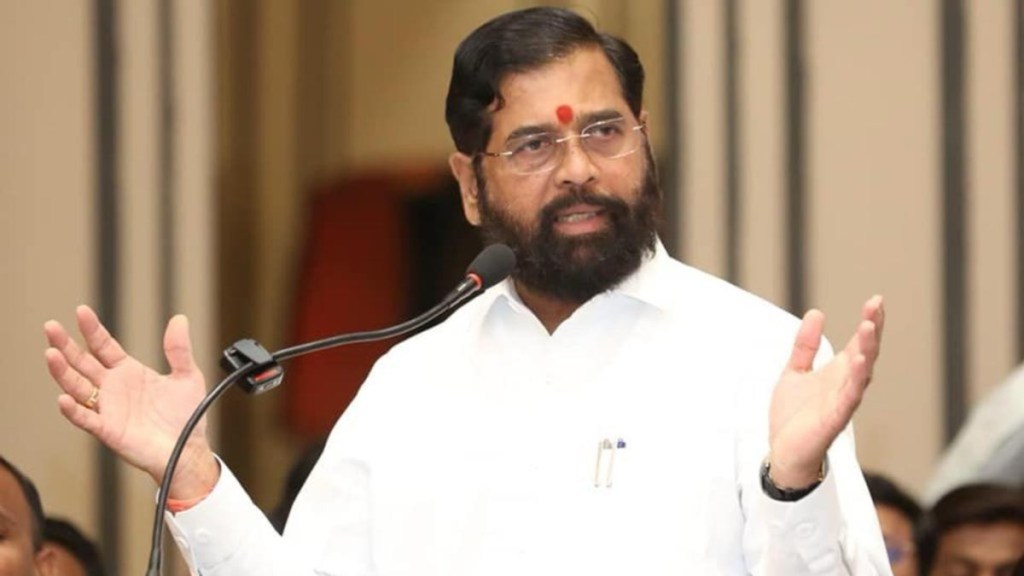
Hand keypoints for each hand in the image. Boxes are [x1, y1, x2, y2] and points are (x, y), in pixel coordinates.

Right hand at [43, 305, 218, 498]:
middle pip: (83, 363)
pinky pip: (86, 419)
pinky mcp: (109, 431)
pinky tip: (64, 398)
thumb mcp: (187, 376)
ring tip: (51, 354)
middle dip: (66, 345)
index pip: (104, 346)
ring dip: (63, 372)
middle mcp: (114, 388)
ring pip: (78, 388)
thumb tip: (179, 319)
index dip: (92, 330)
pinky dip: (74, 410)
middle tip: (50, 327)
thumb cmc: (186, 417)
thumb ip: (179, 349)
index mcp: (129, 372)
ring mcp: (108, 409)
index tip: (81, 311)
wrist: (189, 450)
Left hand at [767, 296, 884, 488]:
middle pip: (866, 353)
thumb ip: (805, 345)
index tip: (876, 300)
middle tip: (876, 307)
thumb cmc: (794, 415)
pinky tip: (860, 363)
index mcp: (839, 372)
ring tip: (869, 327)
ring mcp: (843, 401)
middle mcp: (846, 384)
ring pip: (862, 373)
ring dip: (867, 350)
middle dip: (872, 330)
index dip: (870, 322)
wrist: (783, 450)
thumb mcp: (795, 370)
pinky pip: (850, 397)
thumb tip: (816, 313)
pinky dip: (856, 380)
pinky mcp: (835, 418)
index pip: (860, 343)